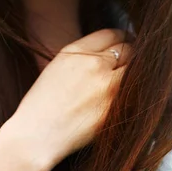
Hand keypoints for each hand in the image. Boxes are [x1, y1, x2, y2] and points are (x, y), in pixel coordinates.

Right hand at [10, 29, 131, 170]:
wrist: (36, 136)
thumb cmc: (41, 104)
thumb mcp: (57, 67)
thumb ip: (82, 56)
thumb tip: (107, 55)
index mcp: (76, 51)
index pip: (111, 34)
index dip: (123, 37)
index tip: (127, 40)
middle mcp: (94, 64)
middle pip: (128, 50)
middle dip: (132, 54)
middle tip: (134, 59)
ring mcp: (107, 87)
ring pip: (135, 71)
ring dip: (135, 74)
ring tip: (134, 79)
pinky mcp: (115, 109)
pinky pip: (133, 95)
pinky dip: (133, 94)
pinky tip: (128, 97)